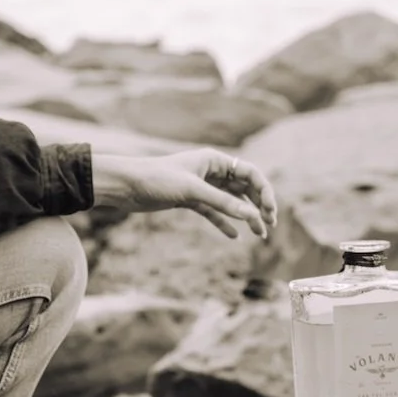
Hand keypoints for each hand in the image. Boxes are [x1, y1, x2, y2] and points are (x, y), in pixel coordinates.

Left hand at [90, 148, 277, 239]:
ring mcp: (201, 186)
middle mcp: (211, 171)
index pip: (250, 173)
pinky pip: (213, 212)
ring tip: (259, 235)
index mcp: (215, 160)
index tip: (270, 212)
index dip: (264, 191)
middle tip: (269, 226)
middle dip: (259, 206)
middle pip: (244, 188)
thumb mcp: (192, 191)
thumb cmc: (157, 179)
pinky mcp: (189, 200)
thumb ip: (223, 203)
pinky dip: (225, 223)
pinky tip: (234, 236)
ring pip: (231, 202)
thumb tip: (252, 216)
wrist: (126, 186)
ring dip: (246, 216)